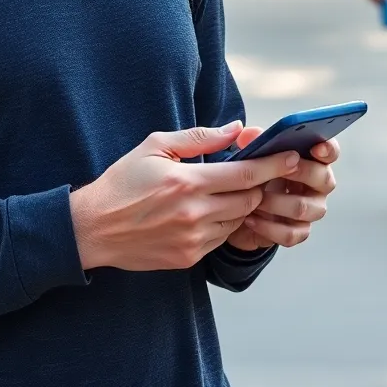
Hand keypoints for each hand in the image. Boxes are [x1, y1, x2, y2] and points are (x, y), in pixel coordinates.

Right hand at [69, 123, 302, 271]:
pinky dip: (223, 223)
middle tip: (263, 173)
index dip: (273, 165)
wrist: (93, 227)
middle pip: (249, 200)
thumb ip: (200, 137)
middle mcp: (194, 214)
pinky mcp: (188, 258)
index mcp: (187, 182)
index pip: (245, 174)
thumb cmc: (123, 180)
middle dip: (261, 186)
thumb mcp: (155, 146)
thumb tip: (236, 128)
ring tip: (233, 191)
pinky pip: (221, 239)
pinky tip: (211, 211)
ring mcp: (193, 239)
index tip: (292, 156)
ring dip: (242, 205)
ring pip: (238, 221)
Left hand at [225, 130, 338, 251]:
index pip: (330, 152)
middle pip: (323, 178)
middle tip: (277, 171)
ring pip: (304, 208)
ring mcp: (311, 210)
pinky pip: (291, 233)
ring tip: (255, 199)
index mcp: (311, 160)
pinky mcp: (298, 232)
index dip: (328, 148)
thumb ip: (251, 140)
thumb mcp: (250, 153)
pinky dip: (268, 227)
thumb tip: (249, 134)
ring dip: (276, 203)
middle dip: (301, 173)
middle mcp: (317, 185)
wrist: (239, 208)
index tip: (316, 148)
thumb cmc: (253, 173)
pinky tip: (250, 219)